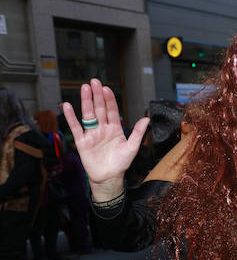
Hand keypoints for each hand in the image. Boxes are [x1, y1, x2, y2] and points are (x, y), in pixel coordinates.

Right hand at [61, 78, 148, 200]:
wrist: (109, 177)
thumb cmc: (121, 163)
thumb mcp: (132, 147)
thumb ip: (139, 133)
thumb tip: (146, 119)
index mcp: (115, 128)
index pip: (112, 110)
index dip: (109, 99)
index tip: (106, 88)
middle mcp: (102, 129)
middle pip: (99, 109)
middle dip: (97, 95)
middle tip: (94, 81)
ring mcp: (92, 134)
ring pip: (88, 115)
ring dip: (86, 101)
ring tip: (84, 88)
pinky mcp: (82, 142)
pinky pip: (75, 127)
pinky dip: (71, 117)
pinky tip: (67, 106)